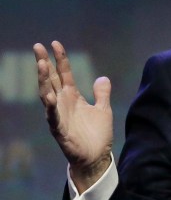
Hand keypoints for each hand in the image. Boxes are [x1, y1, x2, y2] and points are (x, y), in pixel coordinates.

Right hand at [34, 41, 112, 191]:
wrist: (95, 156)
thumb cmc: (97, 134)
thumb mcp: (103, 109)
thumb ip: (102, 93)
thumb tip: (103, 77)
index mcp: (73, 96)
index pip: (64, 73)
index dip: (60, 59)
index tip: (55, 43)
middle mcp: (62, 102)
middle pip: (51, 79)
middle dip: (44, 63)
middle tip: (38, 46)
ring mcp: (59, 114)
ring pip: (47, 94)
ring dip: (43, 80)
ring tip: (41, 64)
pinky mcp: (59, 128)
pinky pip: (52, 116)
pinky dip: (50, 106)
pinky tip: (48, 96)